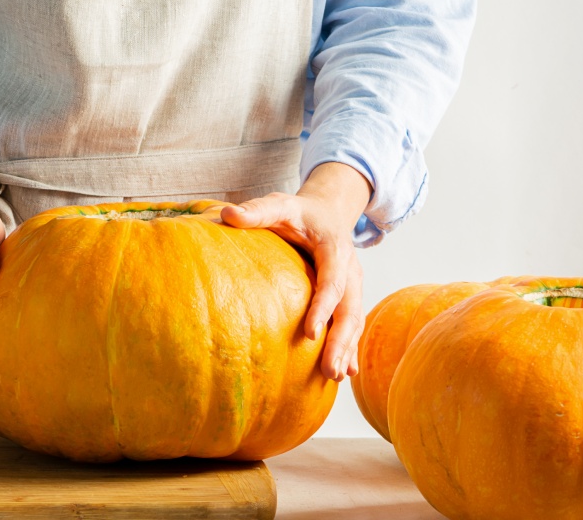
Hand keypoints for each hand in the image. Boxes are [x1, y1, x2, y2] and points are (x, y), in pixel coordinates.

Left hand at [220, 162, 370, 381]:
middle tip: (329, 372)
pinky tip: (346, 371)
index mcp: (335, 249)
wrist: (328, 211)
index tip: (311, 333)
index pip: (332, 282)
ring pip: (354, 320)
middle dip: (341, 341)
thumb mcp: (279, 205)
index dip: (323, 307)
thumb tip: (228, 213)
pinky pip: (352, 323)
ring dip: (347, 349)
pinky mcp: (349, 296)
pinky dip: (350, 347)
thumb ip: (257, 211)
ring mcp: (353, 285)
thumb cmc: (299, 211)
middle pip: (350, 309)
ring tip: (335, 377)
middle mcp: (350, 270)